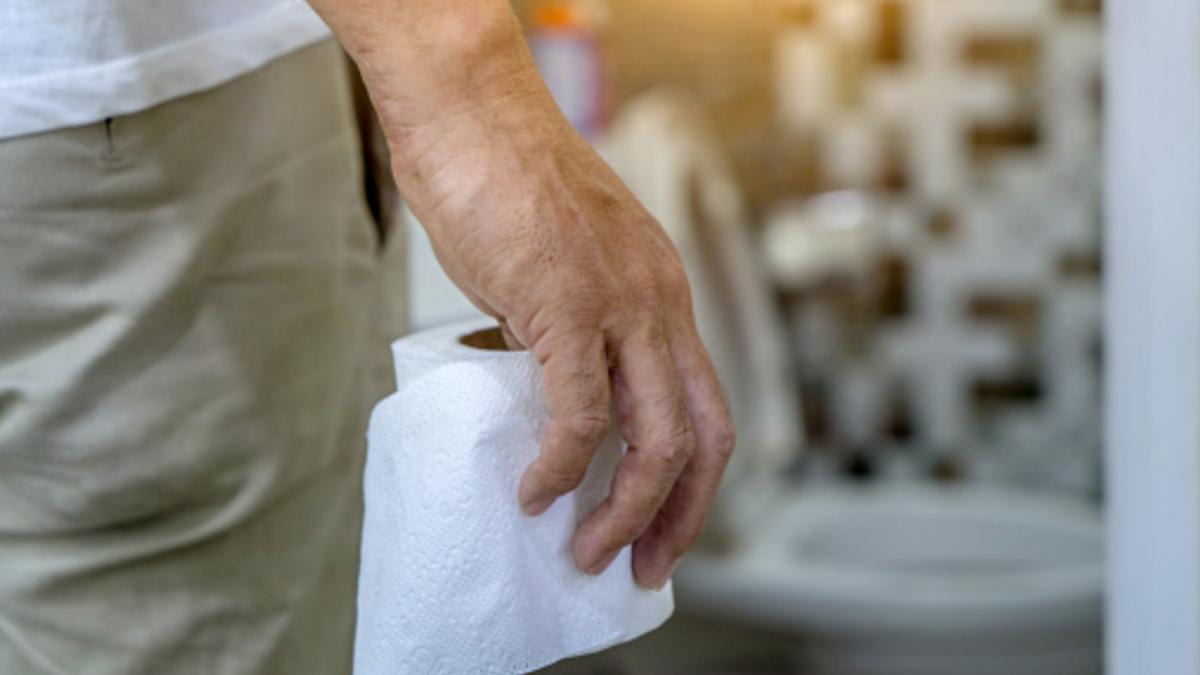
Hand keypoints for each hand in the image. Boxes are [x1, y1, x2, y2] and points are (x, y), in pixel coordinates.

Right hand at [310, 0, 734, 588]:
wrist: (468, 109)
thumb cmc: (500, 178)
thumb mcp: (557, 265)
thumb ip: (567, 328)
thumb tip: (546, 391)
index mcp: (662, 293)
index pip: (706, 405)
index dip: (694, 481)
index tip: (660, 527)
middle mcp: (659, 301)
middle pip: (704, 434)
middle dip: (680, 517)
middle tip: (640, 567)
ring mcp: (619, 302)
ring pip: (656, 436)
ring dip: (624, 510)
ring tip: (584, 548)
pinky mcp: (565, 302)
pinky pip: (579, 413)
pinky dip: (562, 468)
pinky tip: (535, 491)